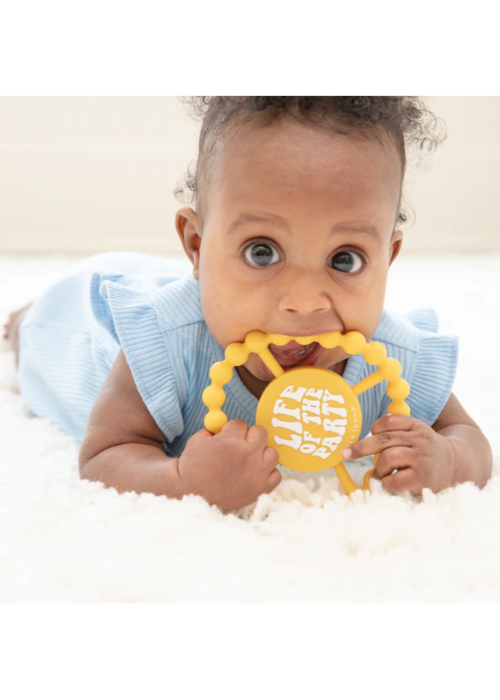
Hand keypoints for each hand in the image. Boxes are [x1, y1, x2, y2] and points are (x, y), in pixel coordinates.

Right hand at [178, 420, 280, 509]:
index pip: (241, 423)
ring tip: (249, 460)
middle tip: (241, 445)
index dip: (232, 429)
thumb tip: (226, 425)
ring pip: (272, 452)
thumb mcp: (197, 441)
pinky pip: (276, 474)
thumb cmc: (192, 469)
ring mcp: (257, 472)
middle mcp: (247, 455)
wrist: (193, 497)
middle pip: (261, 432)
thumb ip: (214, 430)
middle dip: (250, 435)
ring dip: (261, 453)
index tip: (227, 437)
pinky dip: (267, 473)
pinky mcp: (262, 488)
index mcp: (230, 441)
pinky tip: (255, 474)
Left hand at [341, 414, 455, 493]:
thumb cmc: (426, 452)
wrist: (456, 467)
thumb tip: (361, 442)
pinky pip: (393, 480)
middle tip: (345, 454)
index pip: (389, 421)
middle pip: (383, 439)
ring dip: (378, 468)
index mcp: (416, 426)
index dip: (374, 428)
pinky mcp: (421, 478)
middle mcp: (419, 439)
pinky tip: (389, 483)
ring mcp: (421, 458)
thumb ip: (395, 432)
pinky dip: (385, 483)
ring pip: (387, 458)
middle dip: (360, 447)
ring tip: (380, 475)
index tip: (369, 435)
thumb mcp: (416, 434)